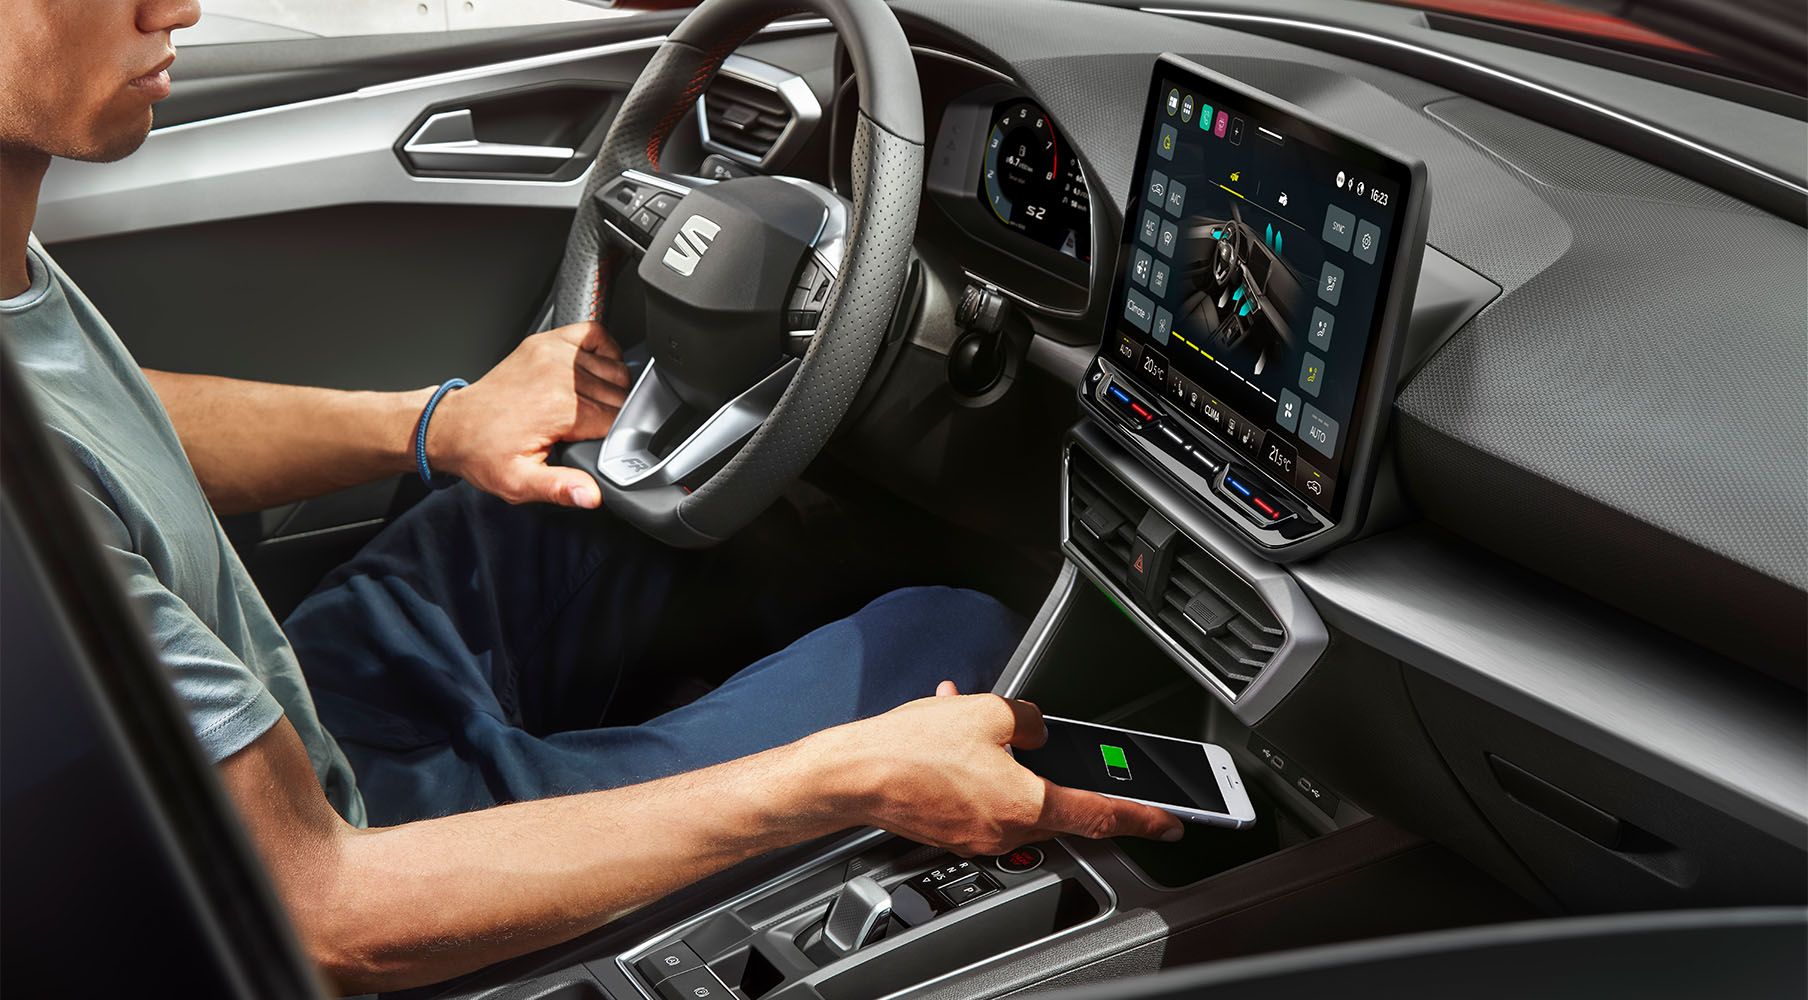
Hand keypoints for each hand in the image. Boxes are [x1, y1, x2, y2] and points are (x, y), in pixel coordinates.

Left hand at [427, 322, 629, 507]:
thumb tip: (591, 495)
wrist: (452, 426)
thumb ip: (559, 489)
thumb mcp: (518, 483)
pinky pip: (593, 334)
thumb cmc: (484, 452)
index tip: (603, 446)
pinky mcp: (545, 342)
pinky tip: (597, 370)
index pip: (617, 419)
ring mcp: (552, 353)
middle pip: (618, 393)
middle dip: (615, 414)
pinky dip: (605, 349)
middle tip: (594, 431)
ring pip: (614, 367)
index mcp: (558, 408)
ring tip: (595, 406)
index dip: (616, 437)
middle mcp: (558, 375)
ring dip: (613, 386)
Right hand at [809, 683, 1183, 855]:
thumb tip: (1034, 728)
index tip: (1168, 824)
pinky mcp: (950, 830)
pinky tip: (952, 736)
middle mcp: (1006, 829)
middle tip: (1049, 748)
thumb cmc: (911, 749)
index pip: (1101, 815)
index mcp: (1028, 804)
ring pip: (1012, 795)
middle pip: (1055, 805)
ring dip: (1006, 763)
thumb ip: (1027, 720)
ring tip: (977, 727)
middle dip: (1053, 771)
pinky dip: (976, 769)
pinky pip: (979, 797)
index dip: (1142, 818)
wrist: (852, 774)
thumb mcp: (987, 712)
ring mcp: (976, 836)